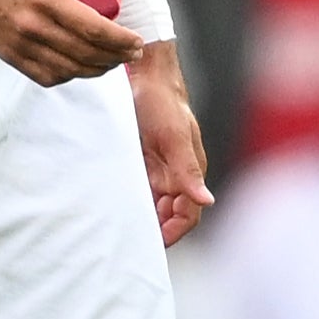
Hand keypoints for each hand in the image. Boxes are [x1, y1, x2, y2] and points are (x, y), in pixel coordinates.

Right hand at [0, 0, 141, 86]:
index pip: (93, 29)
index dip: (119, 40)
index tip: (137, 42)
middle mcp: (32, 26)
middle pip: (84, 53)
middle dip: (115, 56)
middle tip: (132, 53)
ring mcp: (19, 45)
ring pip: (67, 69)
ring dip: (95, 69)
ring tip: (112, 62)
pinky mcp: (8, 55)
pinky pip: (44, 76)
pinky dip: (67, 76)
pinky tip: (80, 68)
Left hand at [130, 41, 214, 244]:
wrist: (142, 73)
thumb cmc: (163, 102)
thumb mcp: (173, 137)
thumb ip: (187, 170)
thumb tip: (207, 201)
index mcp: (189, 170)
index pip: (188, 214)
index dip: (174, 232)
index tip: (153, 245)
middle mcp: (175, 172)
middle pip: (170, 214)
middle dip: (156, 230)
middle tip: (130, 243)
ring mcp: (157, 166)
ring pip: (153, 203)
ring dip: (142, 217)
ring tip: (118, 230)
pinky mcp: (139, 158)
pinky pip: (137, 187)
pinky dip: (130, 200)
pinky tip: (112, 207)